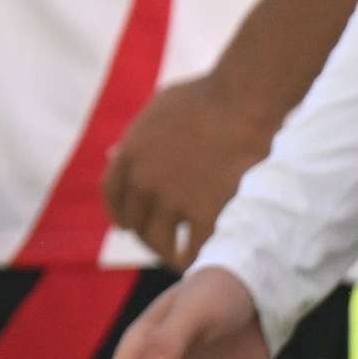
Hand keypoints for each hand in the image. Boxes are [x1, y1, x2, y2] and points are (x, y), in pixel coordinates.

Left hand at [103, 77, 279, 267]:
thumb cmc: (209, 95)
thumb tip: (113, 154)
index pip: (113, 195)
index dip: (121, 213)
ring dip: (167, 253)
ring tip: (180, 258)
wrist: (244, 99)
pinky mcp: (205, 213)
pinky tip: (200, 263)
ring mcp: (173, 199)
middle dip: (147, 234)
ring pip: (160, 242)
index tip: (130, 225)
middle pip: (135, 223)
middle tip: (163, 243)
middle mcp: (144, 180)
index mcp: (130, 153)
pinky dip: (193, 261)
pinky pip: (192, 251)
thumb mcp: (159, 107)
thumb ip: (136, 135)